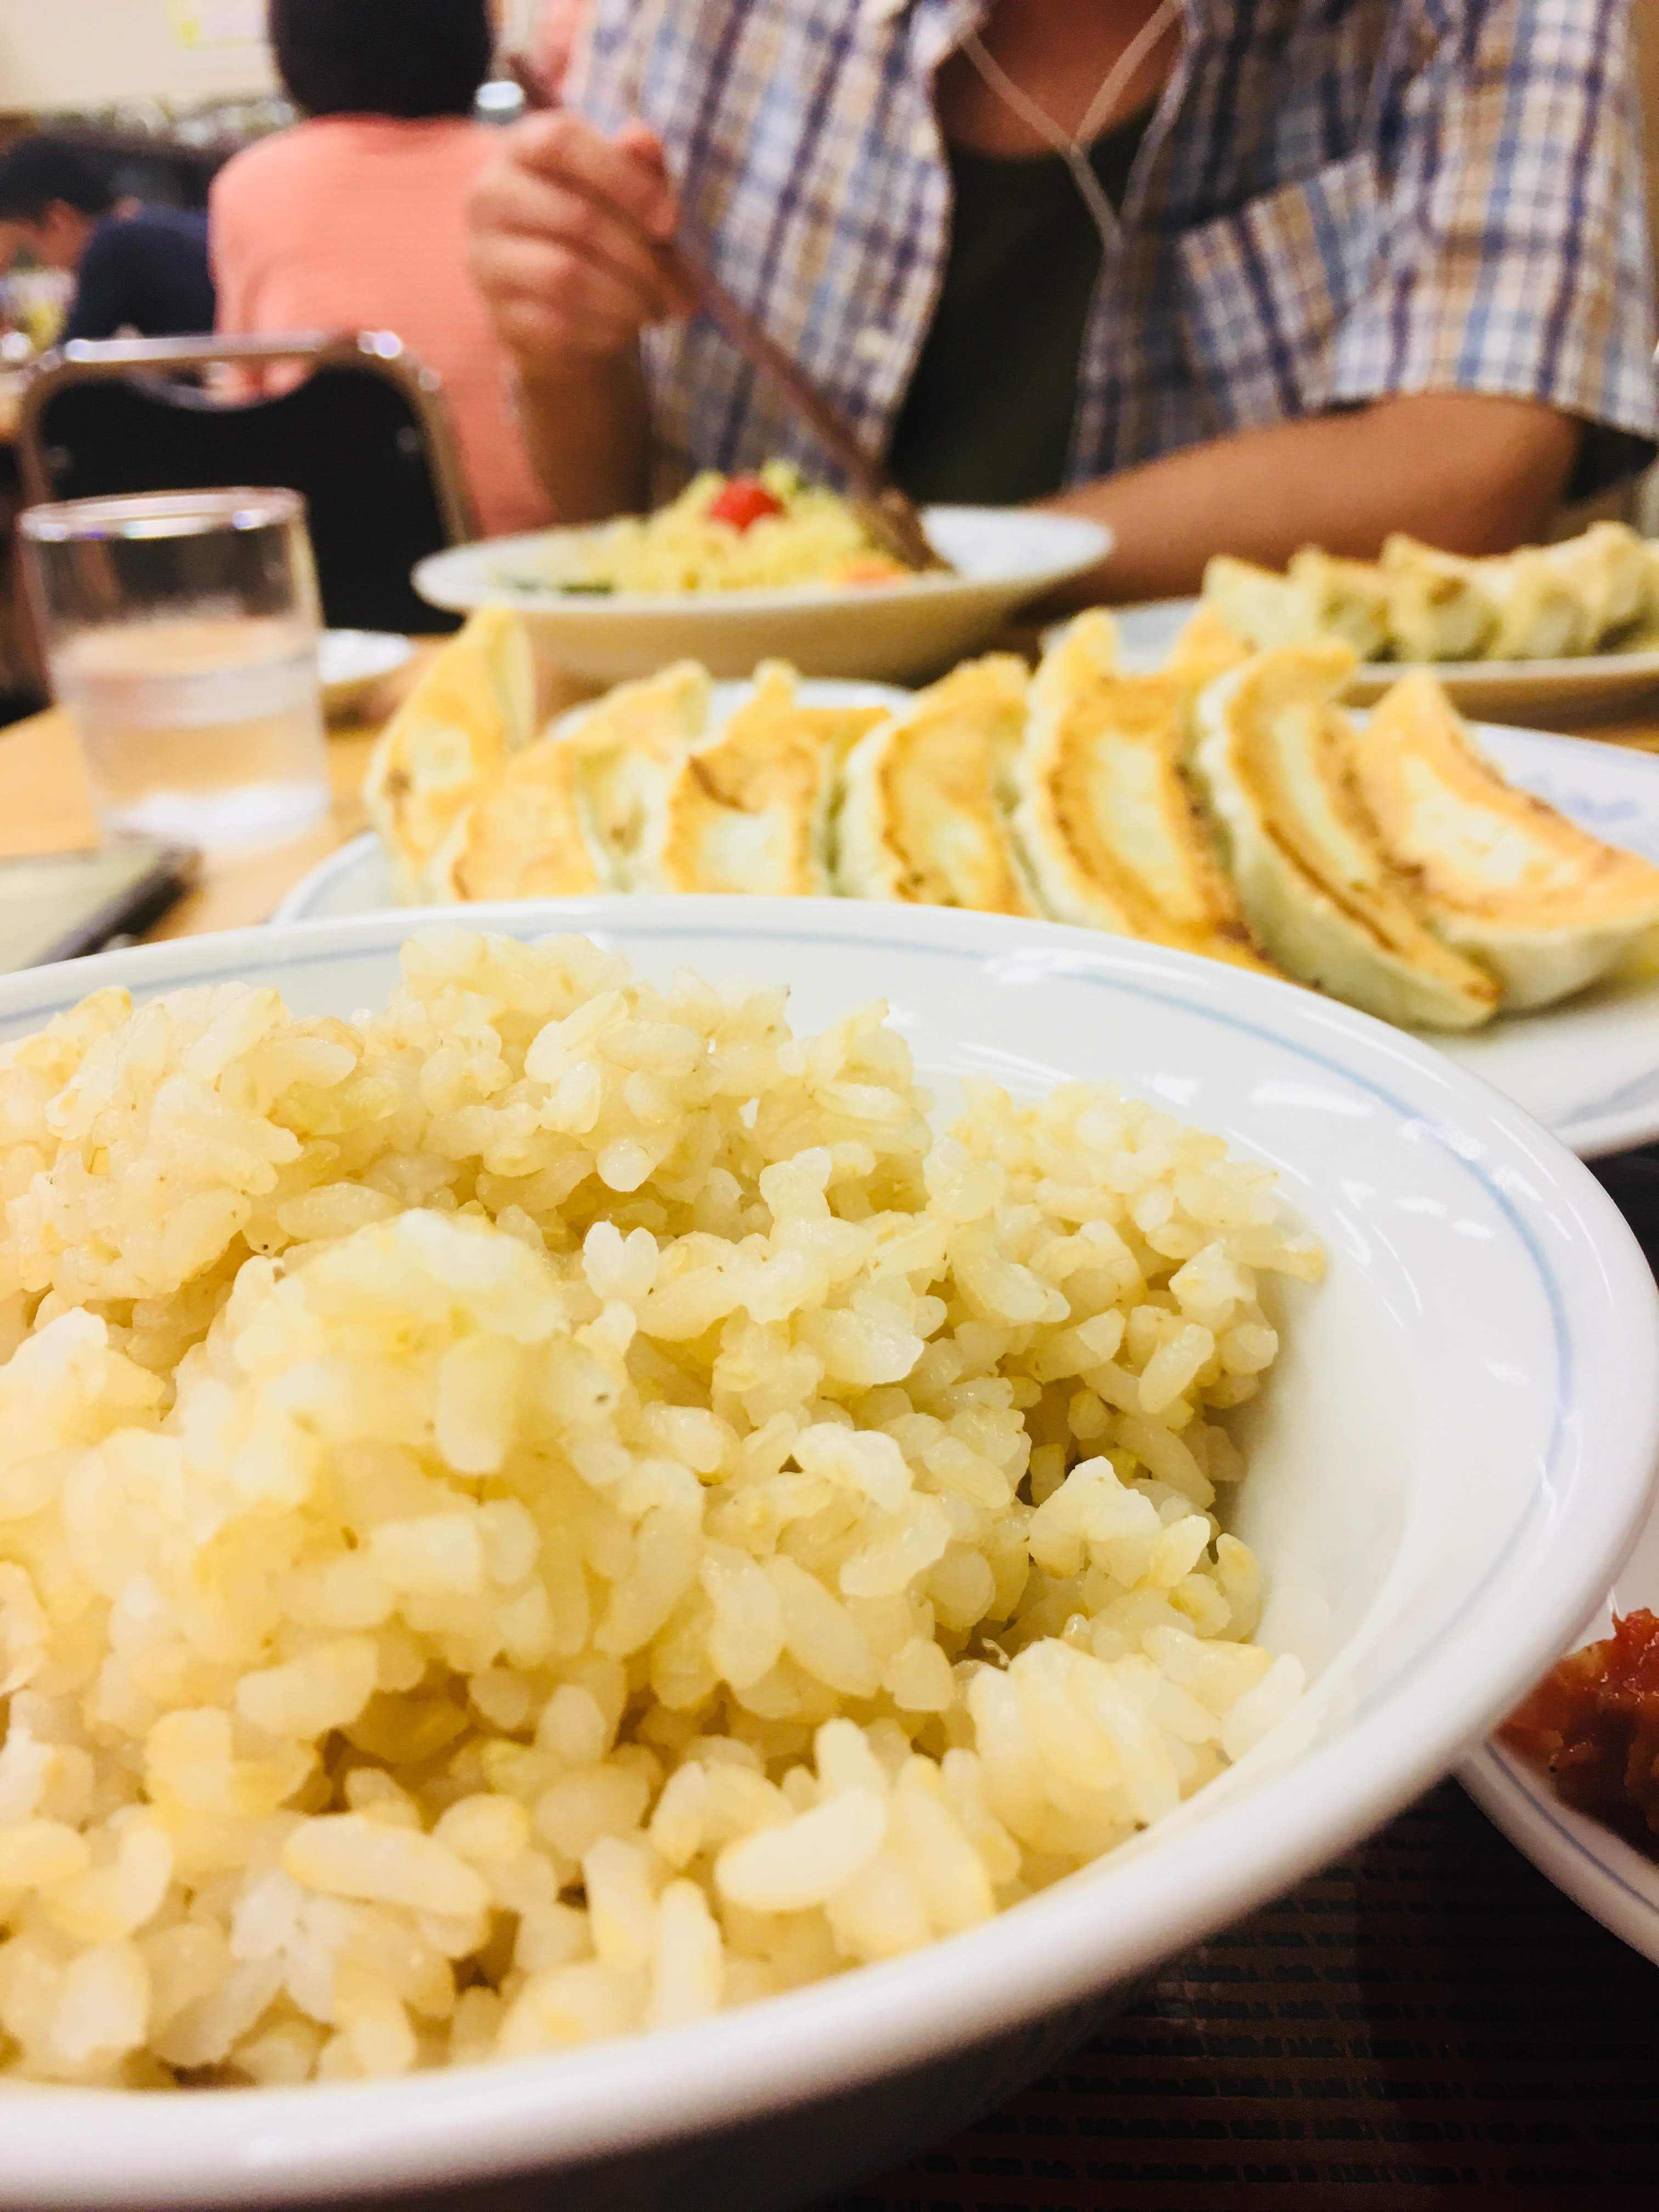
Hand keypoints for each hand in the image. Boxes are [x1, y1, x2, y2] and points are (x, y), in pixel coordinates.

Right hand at [469, 112, 689, 370]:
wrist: (567, 310)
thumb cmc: (604, 236)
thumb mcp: (629, 193)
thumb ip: (640, 166)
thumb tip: (643, 140)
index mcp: (523, 147)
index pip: (561, 141)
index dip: (624, 179)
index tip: (670, 223)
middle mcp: (492, 196)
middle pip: (575, 217)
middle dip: (640, 258)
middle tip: (678, 288)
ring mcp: (488, 258)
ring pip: (565, 276)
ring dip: (626, 299)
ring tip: (656, 309)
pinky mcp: (499, 315)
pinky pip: (558, 325)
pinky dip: (605, 331)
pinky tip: (625, 328)